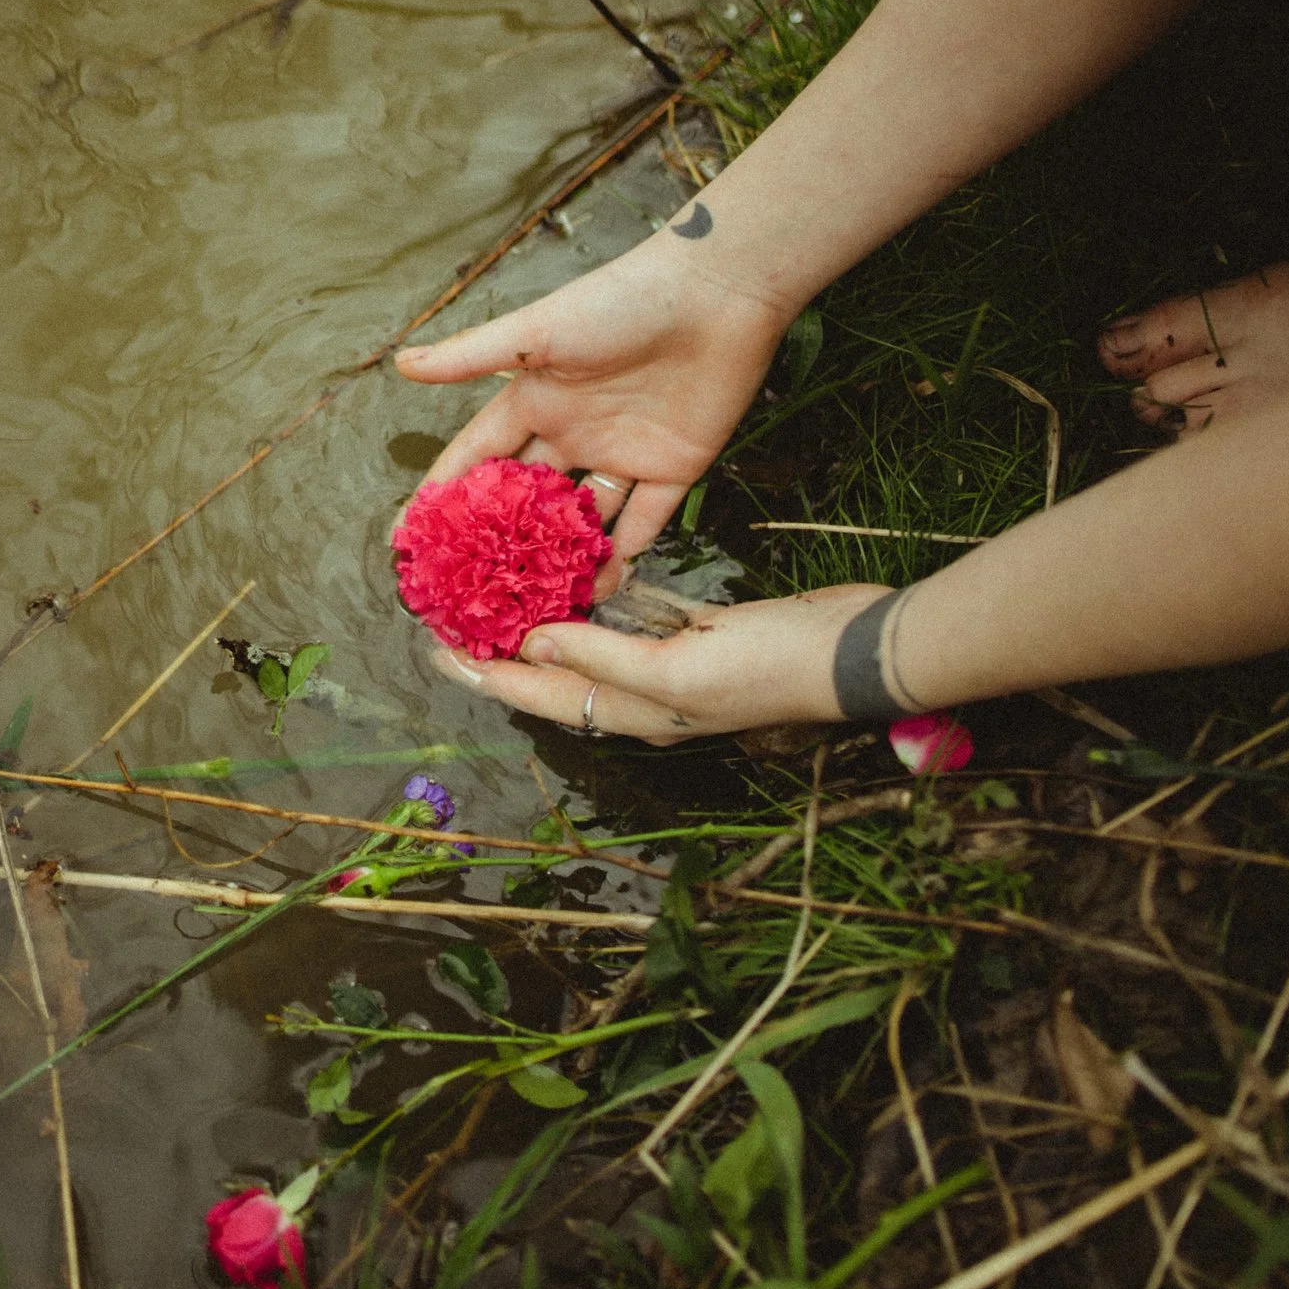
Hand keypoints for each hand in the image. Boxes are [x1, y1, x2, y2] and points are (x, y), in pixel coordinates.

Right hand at [396, 236, 794, 559]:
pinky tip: (596, 592)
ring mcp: (621, 454)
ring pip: (580, 523)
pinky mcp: (672, 469)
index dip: (444, 494)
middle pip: (525, 500)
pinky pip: (642, 526)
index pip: (479, 458)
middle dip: (496, 542)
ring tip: (528, 606)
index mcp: (535, 401)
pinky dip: (622, 558)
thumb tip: (401, 364)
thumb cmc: (621, 300)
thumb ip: (472, 356)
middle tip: (466, 590)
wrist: (717, 293)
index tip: (408, 536)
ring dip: (556, 561)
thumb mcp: (538, 331)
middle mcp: (573, 433)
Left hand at [430, 585, 891, 741]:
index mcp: (634, 712)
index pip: (538, 694)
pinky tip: (575, 576)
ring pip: (585, 647)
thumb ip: (600, 654)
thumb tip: (531, 641)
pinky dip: (591, 602)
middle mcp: (642, 696)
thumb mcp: (676, 666)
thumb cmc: (770, 666)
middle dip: (502, 649)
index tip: (433, 645)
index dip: (484, 670)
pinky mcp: (692, 635)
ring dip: (542, 623)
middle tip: (453, 614)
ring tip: (499, 592)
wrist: (855, 649)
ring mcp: (668, 666)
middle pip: (552, 676)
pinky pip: (623, 622)